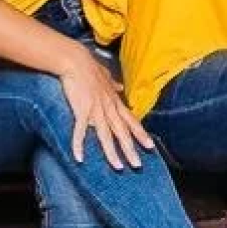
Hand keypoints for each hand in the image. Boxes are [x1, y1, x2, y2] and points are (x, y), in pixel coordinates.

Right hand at [56, 52, 155, 170]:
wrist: (75, 60)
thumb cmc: (89, 68)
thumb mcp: (106, 76)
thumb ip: (114, 84)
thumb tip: (121, 87)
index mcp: (115, 102)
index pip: (131, 121)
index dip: (141, 134)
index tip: (151, 146)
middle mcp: (109, 108)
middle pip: (122, 132)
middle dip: (130, 150)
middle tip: (138, 165)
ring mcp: (96, 110)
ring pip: (106, 135)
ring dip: (112, 153)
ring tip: (118, 167)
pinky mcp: (81, 110)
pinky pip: (80, 131)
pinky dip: (79, 145)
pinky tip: (79, 158)